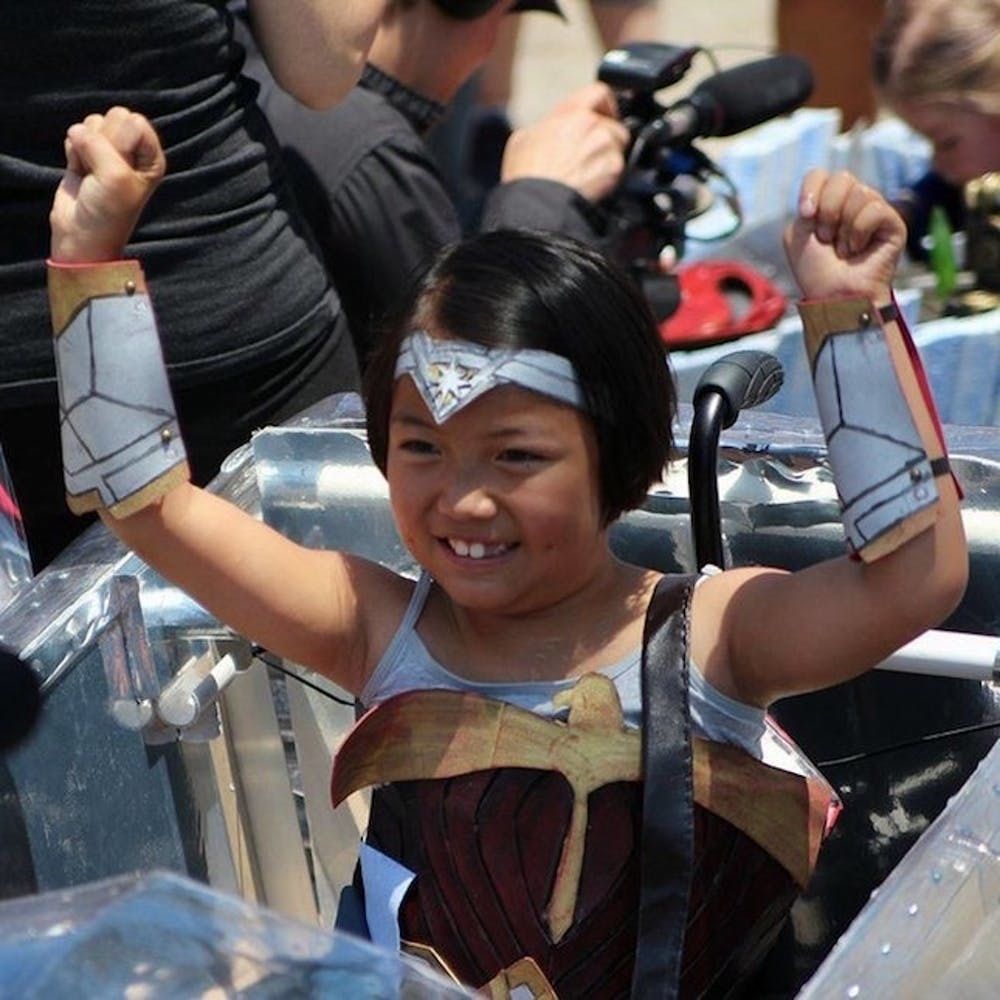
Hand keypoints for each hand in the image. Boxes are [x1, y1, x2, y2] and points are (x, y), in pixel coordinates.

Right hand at [50, 107, 165, 263]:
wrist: (81, 235)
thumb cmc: (108, 211)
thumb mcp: (115, 176)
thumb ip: (99, 142)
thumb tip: (77, 129)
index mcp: (151, 158)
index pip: (135, 121)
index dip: (122, 141)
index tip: (120, 169)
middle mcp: (133, 152)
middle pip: (114, 117)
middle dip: (103, 141)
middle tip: (103, 171)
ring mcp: (108, 151)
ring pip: (93, 123)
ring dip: (87, 148)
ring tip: (91, 174)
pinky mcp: (84, 154)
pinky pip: (75, 135)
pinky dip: (73, 153)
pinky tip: (80, 172)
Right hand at [500, 82, 629, 202]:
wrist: (538, 203)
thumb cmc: (527, 175)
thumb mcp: (523, 138)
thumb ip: (546, 127)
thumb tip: (549, 131)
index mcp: (571, 112)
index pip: (600, 93)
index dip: (604, 105)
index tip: (604, 115)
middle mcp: (592, 124)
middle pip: (613, 125)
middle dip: (605, 139)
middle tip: (589, 156)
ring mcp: (605, 146)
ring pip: (618, 147)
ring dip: (607, 158)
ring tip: (587, 173)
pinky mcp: (614, 168)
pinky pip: (618, 169)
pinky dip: (608, 177)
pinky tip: (590, 186)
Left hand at [783, 169, 905, 303]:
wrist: (834, 296)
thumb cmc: (816, 270)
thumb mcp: (797, 234)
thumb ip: (808, 203)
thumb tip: (828, 188)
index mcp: (828, 203)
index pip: (820, 174)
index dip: (811, 190)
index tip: (806, 215)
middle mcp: (853, 202)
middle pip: (841, 178)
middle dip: (827, 211)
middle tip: (826, 239)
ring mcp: (874, 211)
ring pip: (859, 193)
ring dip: (843, 228)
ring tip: (844, 250)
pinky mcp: (893, 223)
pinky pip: (874, 209)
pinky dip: (859, 232)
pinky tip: (859, 250)